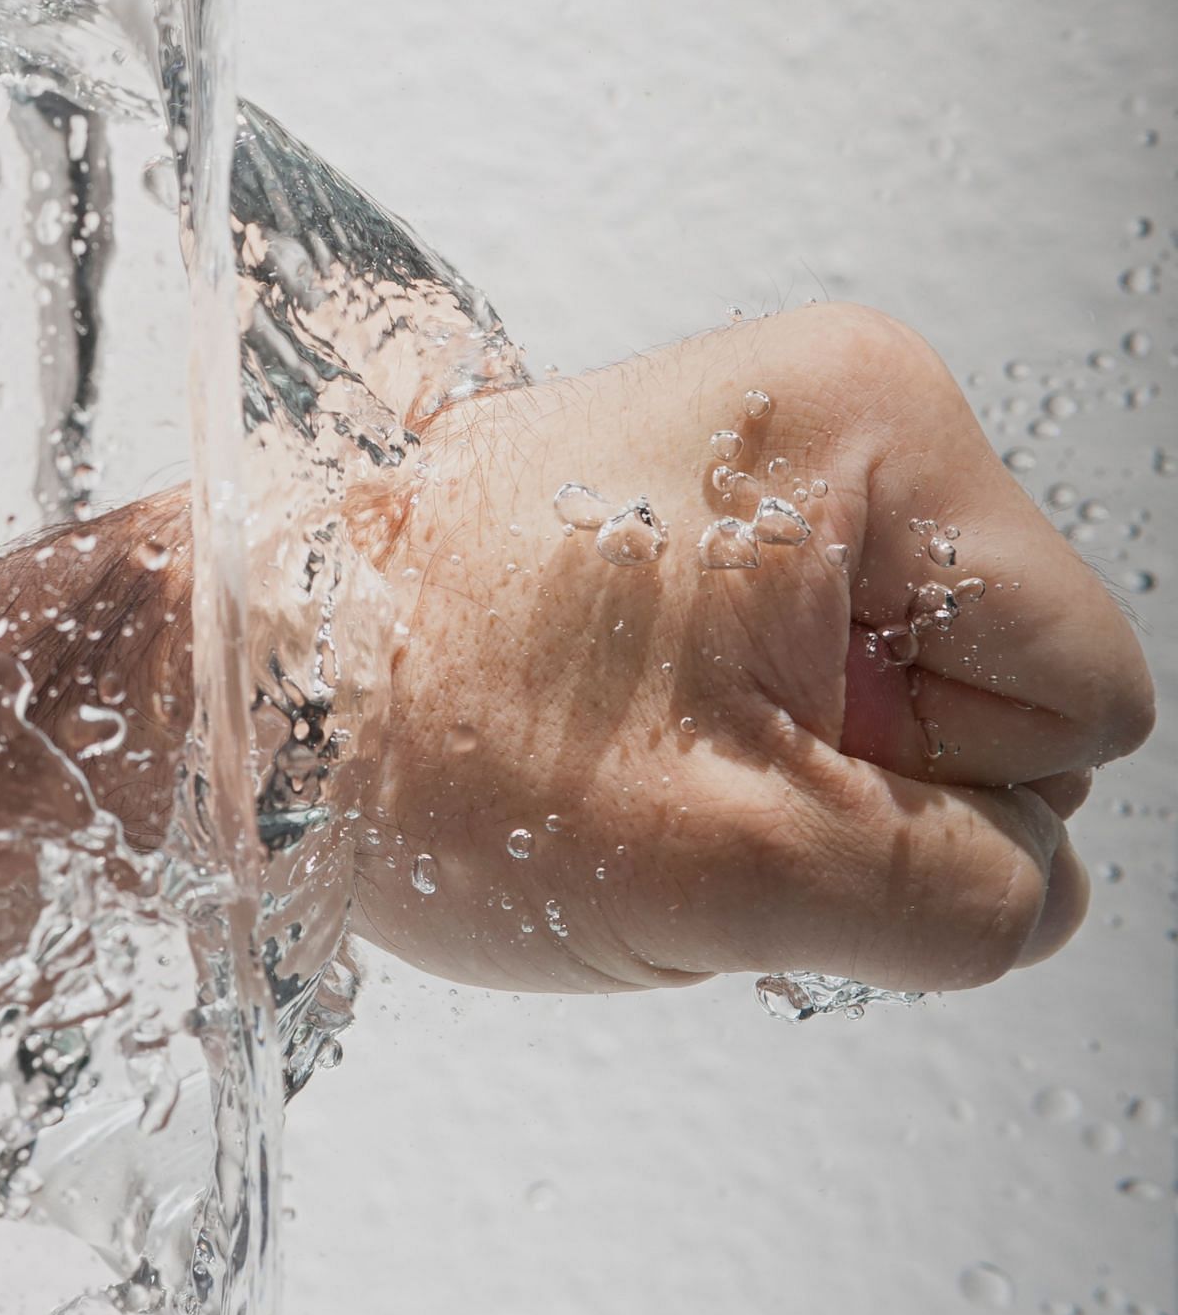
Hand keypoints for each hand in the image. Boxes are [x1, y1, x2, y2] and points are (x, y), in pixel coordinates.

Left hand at [353, 304, 1153, 993]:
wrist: (232, 677)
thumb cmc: (417, 730)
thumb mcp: (735, 868)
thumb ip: (957, 902)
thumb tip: (1033, 890)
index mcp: (873, 434)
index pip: (1082, 698)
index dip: (947, 802)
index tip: (771, 796)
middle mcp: (822, 413)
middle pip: (990, 690)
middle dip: (858, 783)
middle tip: (683, 783)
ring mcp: (750, 461)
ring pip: (887, 700)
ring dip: (784, 776)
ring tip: (627, 759)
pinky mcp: (688, 517)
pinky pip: (797, 677)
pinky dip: (726, 745)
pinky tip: (613, 740)